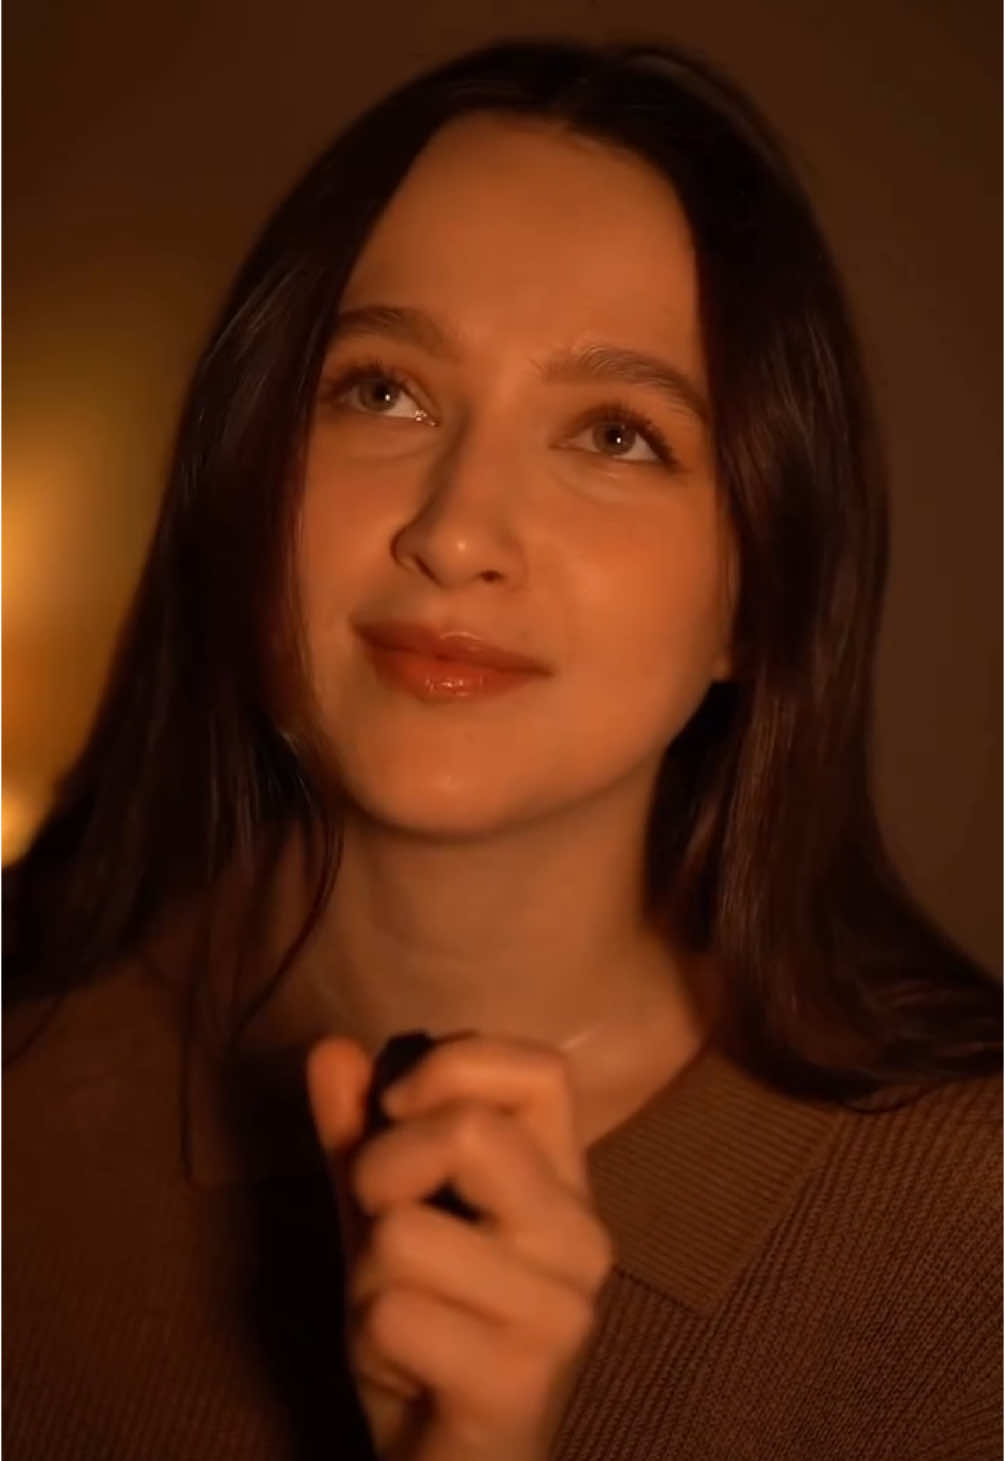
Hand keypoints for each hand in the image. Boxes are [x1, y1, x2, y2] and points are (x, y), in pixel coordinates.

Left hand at [306, 1032, 615, 1460]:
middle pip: (467, 1132)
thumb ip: (360, 1134)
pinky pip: (391, 1312)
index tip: (396, 1110)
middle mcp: (582, 1235)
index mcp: (563, 1182)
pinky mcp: (520, 1379)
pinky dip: (368, 1339)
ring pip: (405, 1232)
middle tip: (382, 1228)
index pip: (540, 1070)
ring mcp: (560, 1311)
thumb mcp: (383, 1217)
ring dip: (366, 1277)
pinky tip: (406, 1370)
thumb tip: (329, 1047)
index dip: (452, 1067)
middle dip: (381, 1171)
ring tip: (400, 1315)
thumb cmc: (427, 1328)